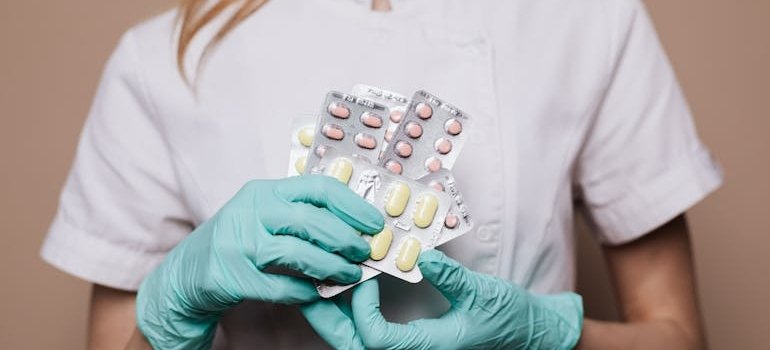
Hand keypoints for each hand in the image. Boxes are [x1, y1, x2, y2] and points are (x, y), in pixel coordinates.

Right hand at [136, 176, 383, 349]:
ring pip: (298, 253)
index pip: (318, 188)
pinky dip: (304, 291)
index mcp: (265, 192)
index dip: (352, 205)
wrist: (186, 274)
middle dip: (347, 238)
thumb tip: (354, 223)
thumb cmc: (236, 242)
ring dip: (332, 267)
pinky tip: (316, 293)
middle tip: (365, 252)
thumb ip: (300, 214)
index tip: (374, 222)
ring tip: (350, 275)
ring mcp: (239, 243)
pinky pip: (280, 286)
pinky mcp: (231, 276)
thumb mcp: (263, 216)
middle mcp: (251, 211)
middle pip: (312, 220)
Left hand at [304, 250, 582, 349]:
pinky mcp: (408, 337)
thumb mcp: (483, 293)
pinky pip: (370, 329)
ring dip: (334, 313)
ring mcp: (408, 346)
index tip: (365, 274)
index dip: (360, 308)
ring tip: (318, 281)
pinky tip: (347, 284)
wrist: (524, 330)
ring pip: (357, 340)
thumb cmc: (507, 317)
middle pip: (353, 345)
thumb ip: (453, 278)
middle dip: (327, 317)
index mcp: (426, 347)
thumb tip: (421, 256)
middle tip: (308, 284)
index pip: (375, 339)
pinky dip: (352, 310)